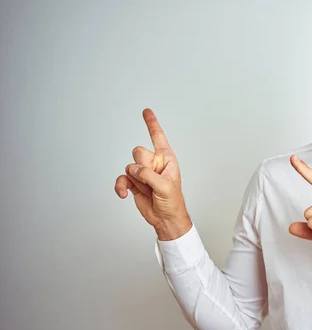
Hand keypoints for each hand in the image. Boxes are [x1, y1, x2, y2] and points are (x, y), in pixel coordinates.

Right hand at [114, 108, 191, 239]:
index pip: (158, 137)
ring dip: (134, 179)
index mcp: (166, 159)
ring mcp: (142, 173)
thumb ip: (149, 175)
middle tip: (151, 179)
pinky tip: (123, 194)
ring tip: (145, 190)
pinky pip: (121, 179)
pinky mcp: (133, 183)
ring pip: (129, 166)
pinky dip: (120, 186)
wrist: (165, 218)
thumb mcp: (166, 187)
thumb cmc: (173, 202)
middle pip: (138, 152)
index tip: (146, 111)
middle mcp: (153, 163)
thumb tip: (133, 169)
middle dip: (142, 165)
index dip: (151, 123)